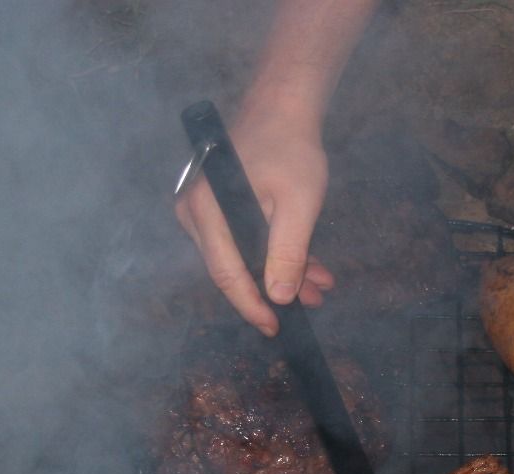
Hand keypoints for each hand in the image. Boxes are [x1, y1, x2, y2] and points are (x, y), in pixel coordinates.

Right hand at [175, 111, 336, 335]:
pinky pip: (242, 240)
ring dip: (281, 272)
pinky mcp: (215, 205)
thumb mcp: (298, 204)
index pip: (226, 275)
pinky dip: (274, 253)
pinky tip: (309, 265)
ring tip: (320, 285)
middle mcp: (194, 213)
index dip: (252, 306)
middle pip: (232, 268)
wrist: (282, 106)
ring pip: (242, 257)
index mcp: (207, 212)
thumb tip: (280, 297)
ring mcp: (201, 209)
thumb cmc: (290, 148)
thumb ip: (288, 253)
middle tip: (312, 303)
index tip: (276, 327)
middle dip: (275, 290)